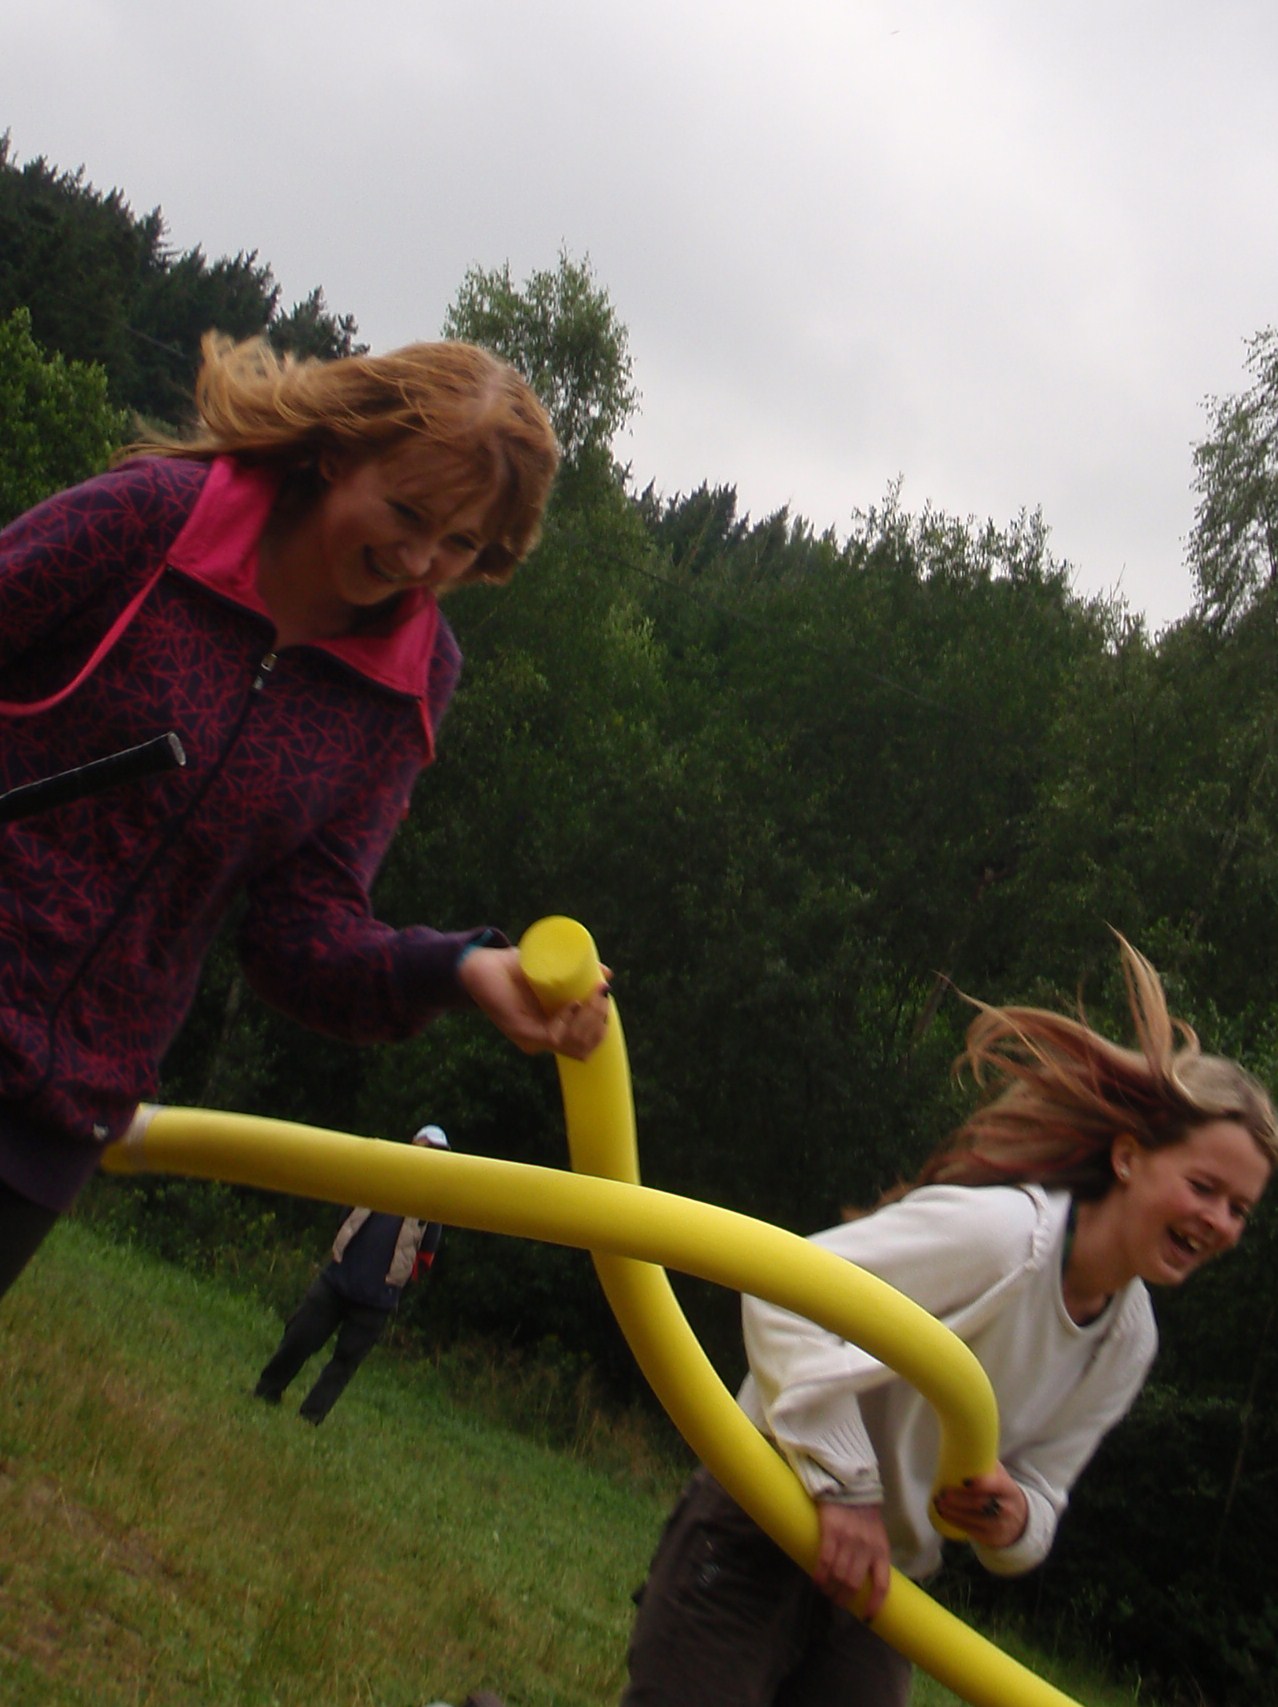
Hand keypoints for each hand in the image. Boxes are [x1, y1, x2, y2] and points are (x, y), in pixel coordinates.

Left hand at [458, 946, 611, 1059]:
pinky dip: (567, 1021)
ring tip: (591, 994)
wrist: (479, 964)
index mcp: (554, 1029)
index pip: (587, 1042)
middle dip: (599, 1020)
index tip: (606, 995)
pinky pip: (552, 1037)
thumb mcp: (552, 969)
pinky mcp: (519, 1031)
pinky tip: (573, 1003)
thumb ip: (577, 972)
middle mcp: (543, 1039)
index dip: (602, 1024)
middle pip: (584, 1046)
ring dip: (588, 1020)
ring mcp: (531, 1038)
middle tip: (601, 992)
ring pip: (573, 1044)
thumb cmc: (514, 968)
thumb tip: (607, 975)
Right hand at [813, 1501, 891, 1619]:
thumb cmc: (864, 1512)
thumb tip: (865, 1581)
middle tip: (837, 1601)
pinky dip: (820, 1575)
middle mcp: (866, 1548)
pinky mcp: (832, 1531)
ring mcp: (849, 1539)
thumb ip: (873, 1555)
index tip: (867, 1617)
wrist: (851, 1484)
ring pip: (839, 1575)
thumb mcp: (877, 1534)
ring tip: (826, 1591)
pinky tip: (816, 1581)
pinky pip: (825, 1560)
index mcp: (881, 1550)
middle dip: (844, 1598)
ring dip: (830, 1588)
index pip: (882, 1585)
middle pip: (854, 1584)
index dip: (874, 1604)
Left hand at [932, 1464, 1027, 1550]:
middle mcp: (1006, 1509)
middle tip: (942, 1493)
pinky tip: (943, 1513)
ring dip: (952, 1511)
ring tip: (938, 1502)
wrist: (1020, 1521)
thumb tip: (961, 1442)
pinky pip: (970, 1531)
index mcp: (1009, 1489)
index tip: (964, 1480)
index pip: (996, 1485)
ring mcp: (999, 1526)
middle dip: (958, 1499)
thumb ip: (986, 1464)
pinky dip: (955, 1521)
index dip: (981, 1484)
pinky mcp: (991, 1538)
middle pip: (980, 1504)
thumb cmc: (1002, 1492)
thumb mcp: (1002, 1478)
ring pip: (973, 1519)